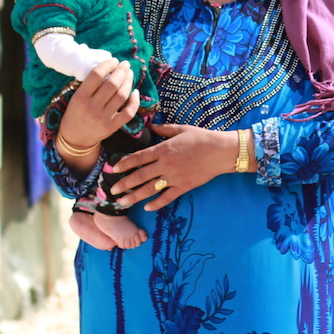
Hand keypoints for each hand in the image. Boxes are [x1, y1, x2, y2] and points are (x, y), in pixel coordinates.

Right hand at [54, 59, 140, 171]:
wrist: (74, 139)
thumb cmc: (74, 114)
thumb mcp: (75, 98)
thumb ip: (89, 85)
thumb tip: (109, 68)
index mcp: (80, 97)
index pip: (96, 75)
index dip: (107, 64)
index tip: (113, 60)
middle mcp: (92, 107)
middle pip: (112, 84)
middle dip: (121, 71)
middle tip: (125, 64)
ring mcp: (103, 118)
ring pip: (122, 96)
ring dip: (128, 82)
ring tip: (129, 74)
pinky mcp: (112, 127)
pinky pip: (128, 112)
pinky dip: (135, 101)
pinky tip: (135, 92)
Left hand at [108, 124, 243, 211]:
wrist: (220, 151)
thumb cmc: (201, 138)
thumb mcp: (181, 129)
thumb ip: (164, 130)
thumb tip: (151, 127)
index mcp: (164, 149)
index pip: (139, 158)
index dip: (124, 164)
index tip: (113, 169)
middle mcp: (166, 164)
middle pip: (140, 176)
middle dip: (124, 184)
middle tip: (112, 191)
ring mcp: (174, 177)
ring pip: (150, 189)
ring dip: (134, 197)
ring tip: (122, 203)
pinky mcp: (184, 186)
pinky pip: (167, 197)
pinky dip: (156, 203)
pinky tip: (147, 207)